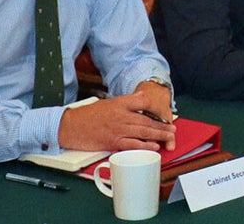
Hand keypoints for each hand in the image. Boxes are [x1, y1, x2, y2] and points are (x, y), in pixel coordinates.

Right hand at [58, 89, 175, 152]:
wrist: (70, 126)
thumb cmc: (88, 115)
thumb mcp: (108, 102)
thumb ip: (127, 100)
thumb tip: (141, 96)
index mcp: (120, 104)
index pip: (143, 102)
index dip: (156, 108)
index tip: (165, 113)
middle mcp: (121, 116)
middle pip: (147, 120)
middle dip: (162, 125)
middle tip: (173, 128)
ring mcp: (118, 129)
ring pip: (143, 132)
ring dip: (158, 135)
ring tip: (169, 137)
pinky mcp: (112, 142)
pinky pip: (132, 144)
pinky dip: (144, 146)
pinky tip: (154, 146)